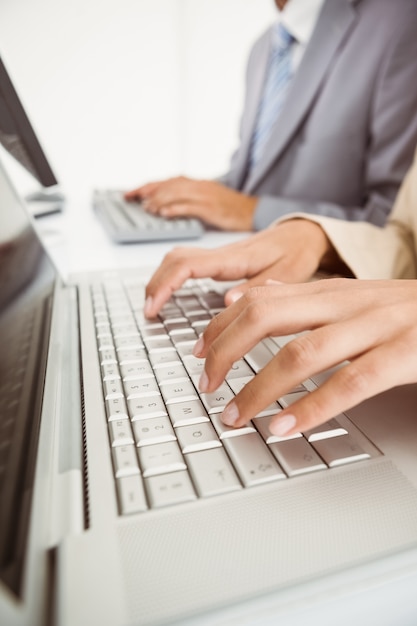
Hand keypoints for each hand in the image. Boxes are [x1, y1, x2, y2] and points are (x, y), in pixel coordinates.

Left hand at [125, 176, 256, 230]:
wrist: (253, 211)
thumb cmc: (229, 209)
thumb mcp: (206, 200)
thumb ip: (186, 201)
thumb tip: (163, 208)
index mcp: (196, 184)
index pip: (166, 182)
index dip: (146, 187)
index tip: (130, 193)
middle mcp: (198, 186)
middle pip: (167, 185)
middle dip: (148, 191)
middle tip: (133, 199)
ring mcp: (204, 196)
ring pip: (176, 193)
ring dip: (158, 200)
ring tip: (146, 208)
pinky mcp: (210, 208)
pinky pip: (189, 206)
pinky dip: (174, 209)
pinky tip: (164, 213)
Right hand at [144, 219, 332, 316]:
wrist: (303, 232)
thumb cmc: (297, 251)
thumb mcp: (288, 272)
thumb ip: (258, 287)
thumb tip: (227, 301)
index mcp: (235, 257)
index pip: (188, 265)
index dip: (165, 285)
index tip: (154, 306)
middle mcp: (222, 253)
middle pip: (174, 259)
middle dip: (155, 283)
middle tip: (148, 312)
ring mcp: (219, 255)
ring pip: (177, 258)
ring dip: (161, 279)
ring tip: (154, 305)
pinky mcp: (220, 259)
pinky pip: (186, 263)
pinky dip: (172, 277)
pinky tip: (170, 294)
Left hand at [193, 278, 416, 435]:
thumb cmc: (404, 310)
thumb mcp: (349, 297)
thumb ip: (301, 298)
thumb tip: (252, 296)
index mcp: (330, 291)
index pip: (258, 300)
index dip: (221, 325)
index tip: (199, 351)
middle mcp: (346, 303)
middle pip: (267, 317)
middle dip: (226, 352)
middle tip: (207, 386)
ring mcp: (376, 326)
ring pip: (302, 352)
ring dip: (259, 387)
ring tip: (235, 416)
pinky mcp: (405, 354)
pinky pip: (352, 382)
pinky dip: (314, 407)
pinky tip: (287, 426)